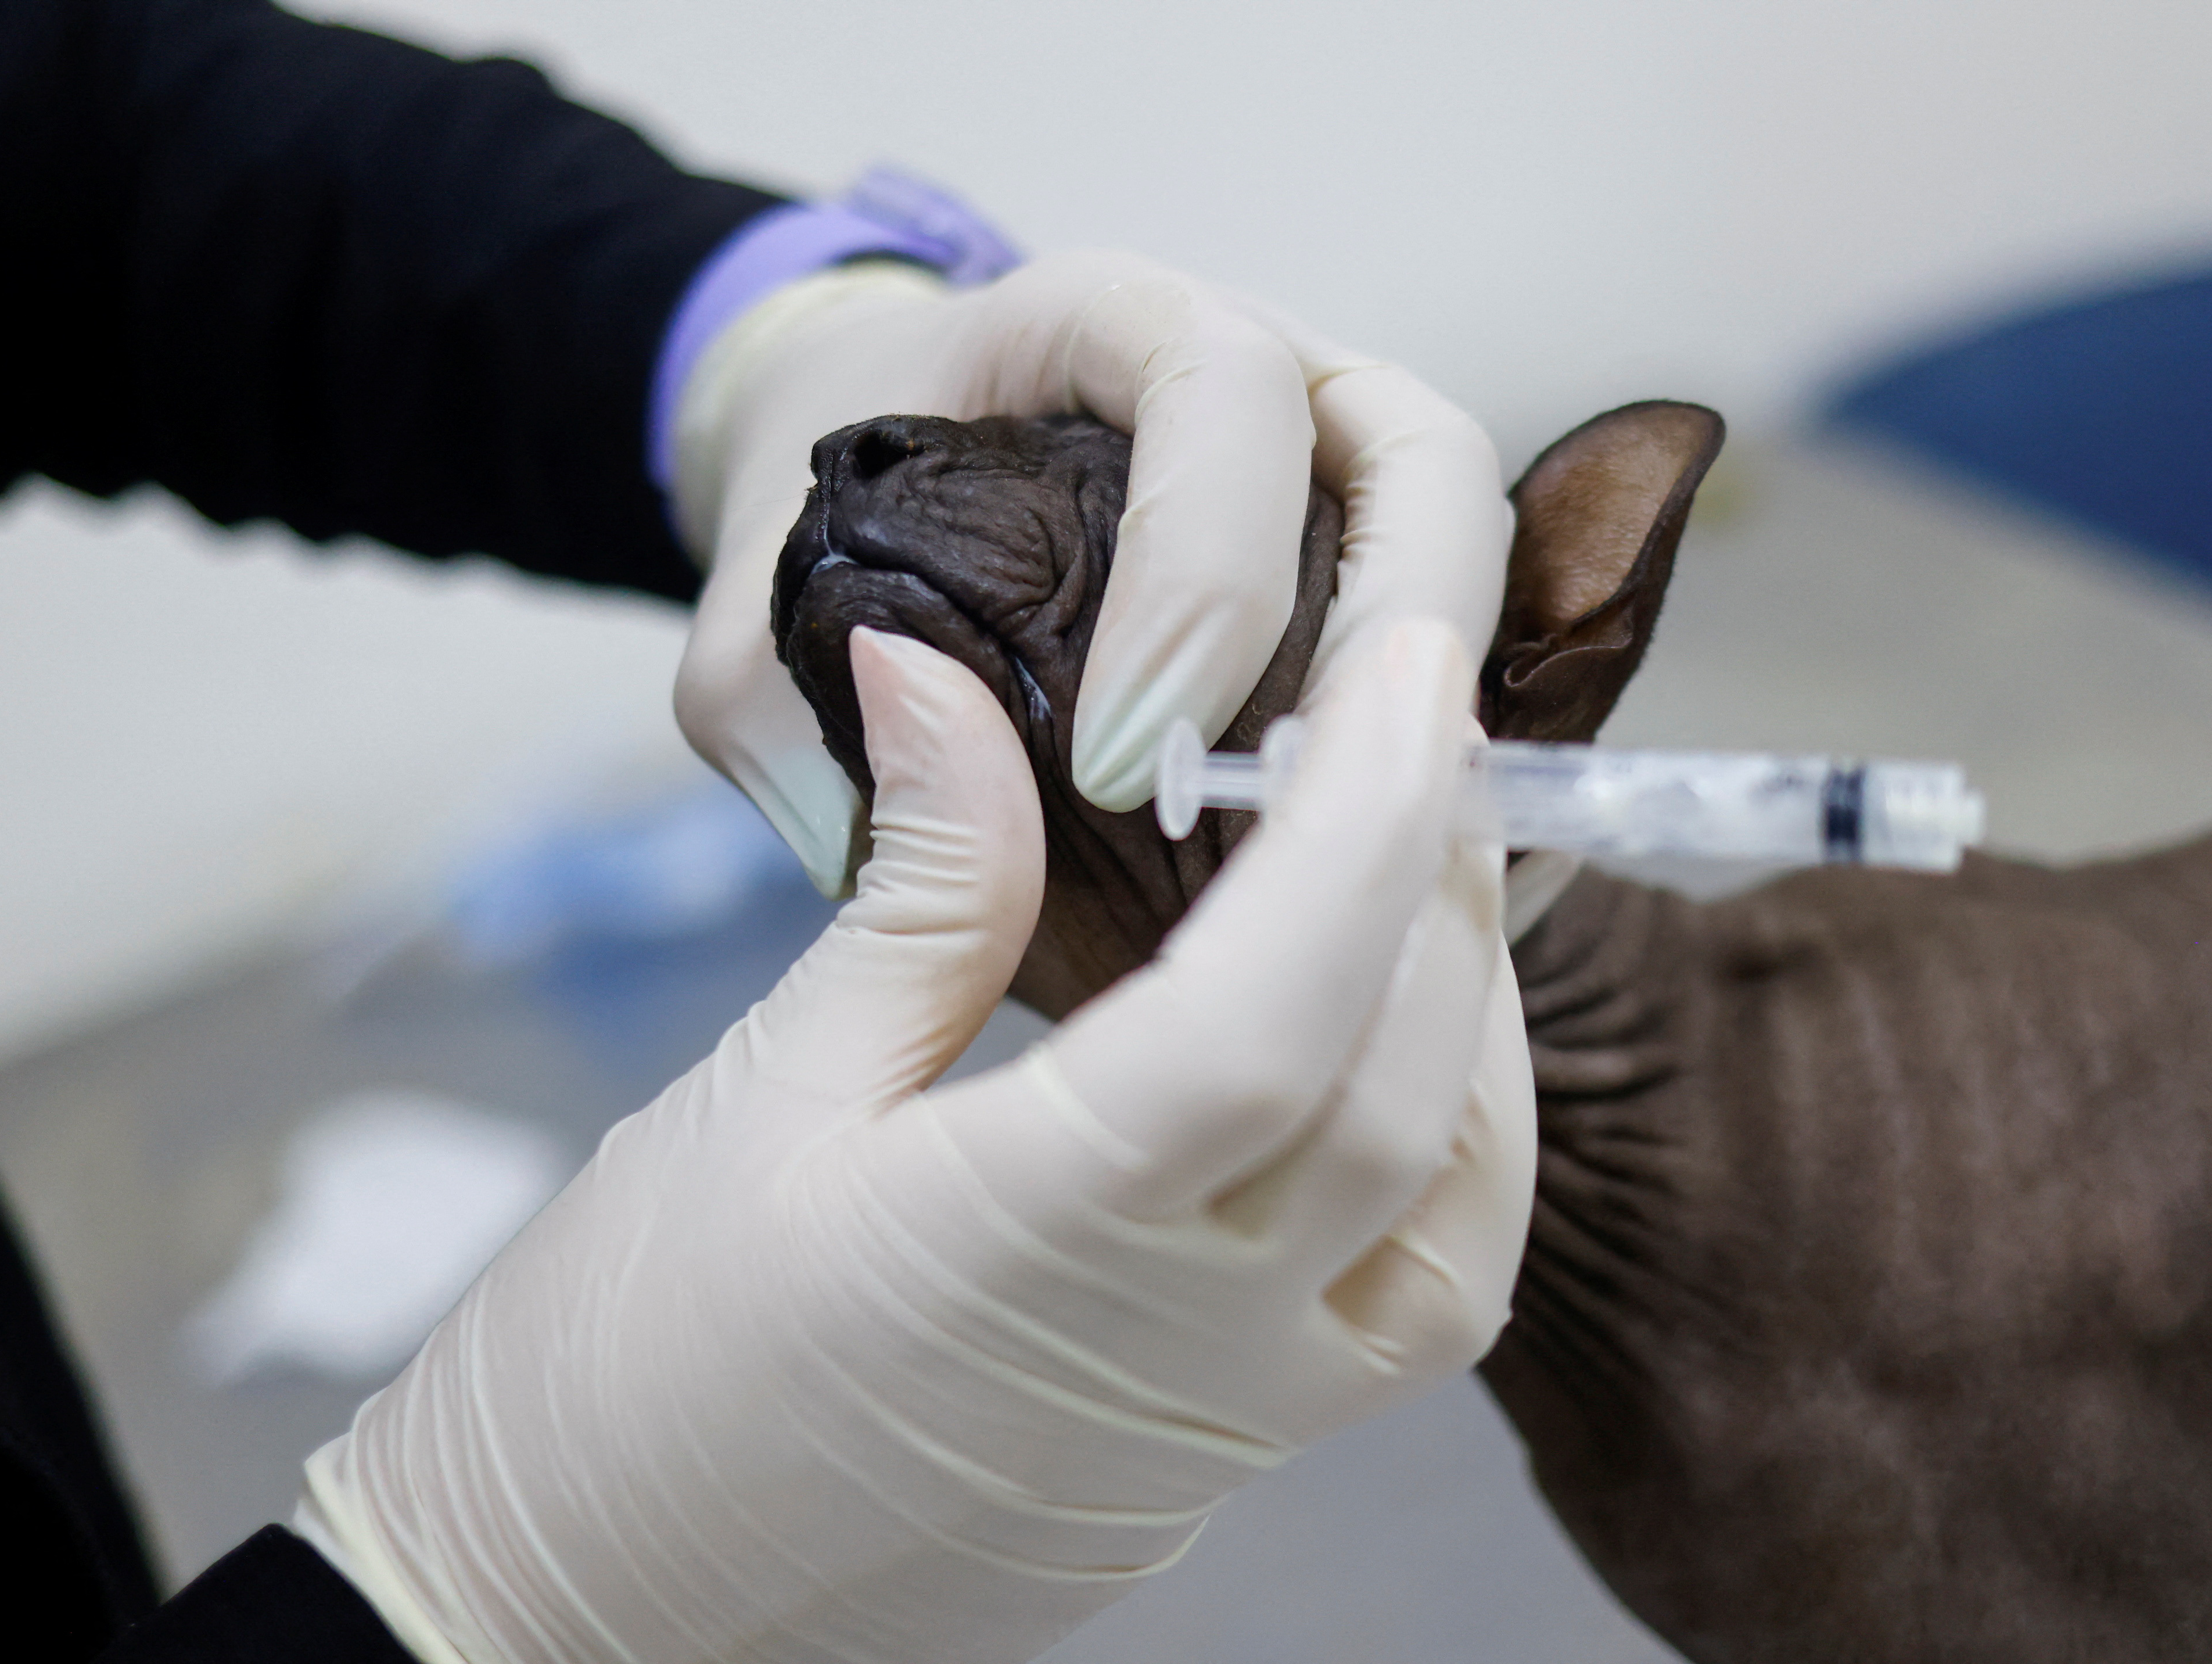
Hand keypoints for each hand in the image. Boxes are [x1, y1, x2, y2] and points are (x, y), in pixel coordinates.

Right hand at [296, 618, 1533, 1663]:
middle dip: (1442, 887)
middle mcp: (1172, 1354)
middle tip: (1425, 725)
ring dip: (1479, 1032)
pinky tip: (1402, 1059)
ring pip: (1454, 1227)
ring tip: (1433, 878)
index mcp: (1028, 1238)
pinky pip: (1419, 1317)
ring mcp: (1220, 1435)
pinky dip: (1452, 1164)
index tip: (1404, 669)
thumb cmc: (624, 1366)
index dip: (1362, 826)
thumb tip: (941, 671)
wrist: (590, 1623)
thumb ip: (914, 888)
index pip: (1270, 1014)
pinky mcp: (1225, 1469)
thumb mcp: (761, 1093)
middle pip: (1394, 1098)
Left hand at [668, 250, 1511, 892]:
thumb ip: (779, 715)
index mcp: (1103, 325)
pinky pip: (1438, 636)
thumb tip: (881, 844)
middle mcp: (1255, 371)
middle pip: (1420, 455)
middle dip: (1384, 637)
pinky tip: (1358, 852)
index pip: (1221, 384)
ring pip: (1461, 545)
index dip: (1207, 563)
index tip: (1116, 757)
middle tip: (1284, 811)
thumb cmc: (815, 522)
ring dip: (1429, 696)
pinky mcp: (1353, 568)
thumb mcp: (750, 611)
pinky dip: (1421, 738)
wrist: (848, 460)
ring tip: (1342, 847)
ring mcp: (1328, 464)